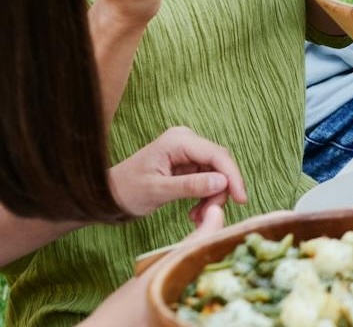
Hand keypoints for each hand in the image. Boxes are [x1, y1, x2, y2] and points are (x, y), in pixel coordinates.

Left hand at [110, 126, 246, 220]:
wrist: (106, 196)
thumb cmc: (125, 191)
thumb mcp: (157, 191)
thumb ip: (190, 186)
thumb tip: (223, 183)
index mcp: (178, 141)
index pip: (216, 155)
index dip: (232, 177)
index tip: (241, 199)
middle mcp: (186, 141)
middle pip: (219, 164)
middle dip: (220, 190)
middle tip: (209, 214)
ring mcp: (187, 152)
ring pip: (216, 174)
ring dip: (212, 197)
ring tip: (196, 216)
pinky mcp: (187, 163)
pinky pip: (207, 179)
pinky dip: (204, 197)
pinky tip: (194, 212)